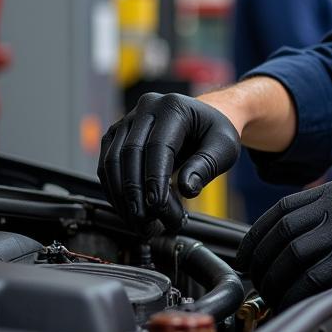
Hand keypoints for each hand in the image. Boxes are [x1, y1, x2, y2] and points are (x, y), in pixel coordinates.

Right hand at [98, 93, 240, 230]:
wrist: (204, 118)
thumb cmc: (215, 132)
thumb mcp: (224, 147)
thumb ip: (207, 166)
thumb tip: (186, 189)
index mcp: (174, 107)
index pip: (158, 145)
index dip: (155, 178)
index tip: (158, 207)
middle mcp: (146, 108)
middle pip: (130, 154)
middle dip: (136, 194)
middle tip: (147, 224)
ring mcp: (127, 121)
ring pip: (112, 161)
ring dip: (121, 197)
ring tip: (139, 223)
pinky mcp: (116, 135)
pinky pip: (107, 165)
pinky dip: (114, 191)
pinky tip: (128, 210)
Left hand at [236, 178, 331, 310]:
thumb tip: (295, 236)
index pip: (285, 207)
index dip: (257, 234)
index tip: (246, 255)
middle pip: (285, 230)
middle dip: (262, 260)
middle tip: (258, 280)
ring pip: (295, 253)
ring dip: (276, 279)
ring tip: (273, 295)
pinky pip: (316, 276)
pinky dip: (297, 292)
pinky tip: (293, 301)